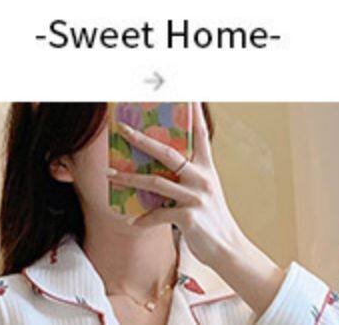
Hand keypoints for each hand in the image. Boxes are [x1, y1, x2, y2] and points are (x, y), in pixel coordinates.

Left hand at [111, 115, 283, 318]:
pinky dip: (143, 218)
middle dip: (142, 139)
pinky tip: (132, 221)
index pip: (200, 133)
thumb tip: (160, 166)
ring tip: (111, 175)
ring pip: (155, 182)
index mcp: (206, 167)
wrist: (228, 249)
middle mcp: (201, 178)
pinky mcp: (189, 218)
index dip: (194, 111)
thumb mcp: (206, 190)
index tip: (186, 91)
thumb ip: (188, 176)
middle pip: (167, 152)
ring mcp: (195, 197)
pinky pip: (158, 214)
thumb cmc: (212, 218)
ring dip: (129, 179)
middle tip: (123, 129)